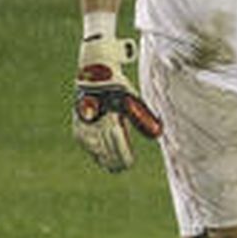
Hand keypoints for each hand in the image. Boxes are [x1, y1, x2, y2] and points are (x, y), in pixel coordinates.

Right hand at [73, 35, 162, 171]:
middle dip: (114, 160)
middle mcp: (93, 125)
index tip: (128, 164)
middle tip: (122, 167)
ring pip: (94, 150)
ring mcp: (83, 126)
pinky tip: (99, 155)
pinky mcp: (78, 125)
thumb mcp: (131, 99)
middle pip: (105, 152)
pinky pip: (87, 144)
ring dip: (104, 157)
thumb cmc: (116, 85)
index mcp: (108, 120)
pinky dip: (95, 150)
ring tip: (112, 165)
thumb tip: (158, 135)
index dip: (123, 158)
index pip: (116, 147)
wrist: (94, 70)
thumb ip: (143, 118)